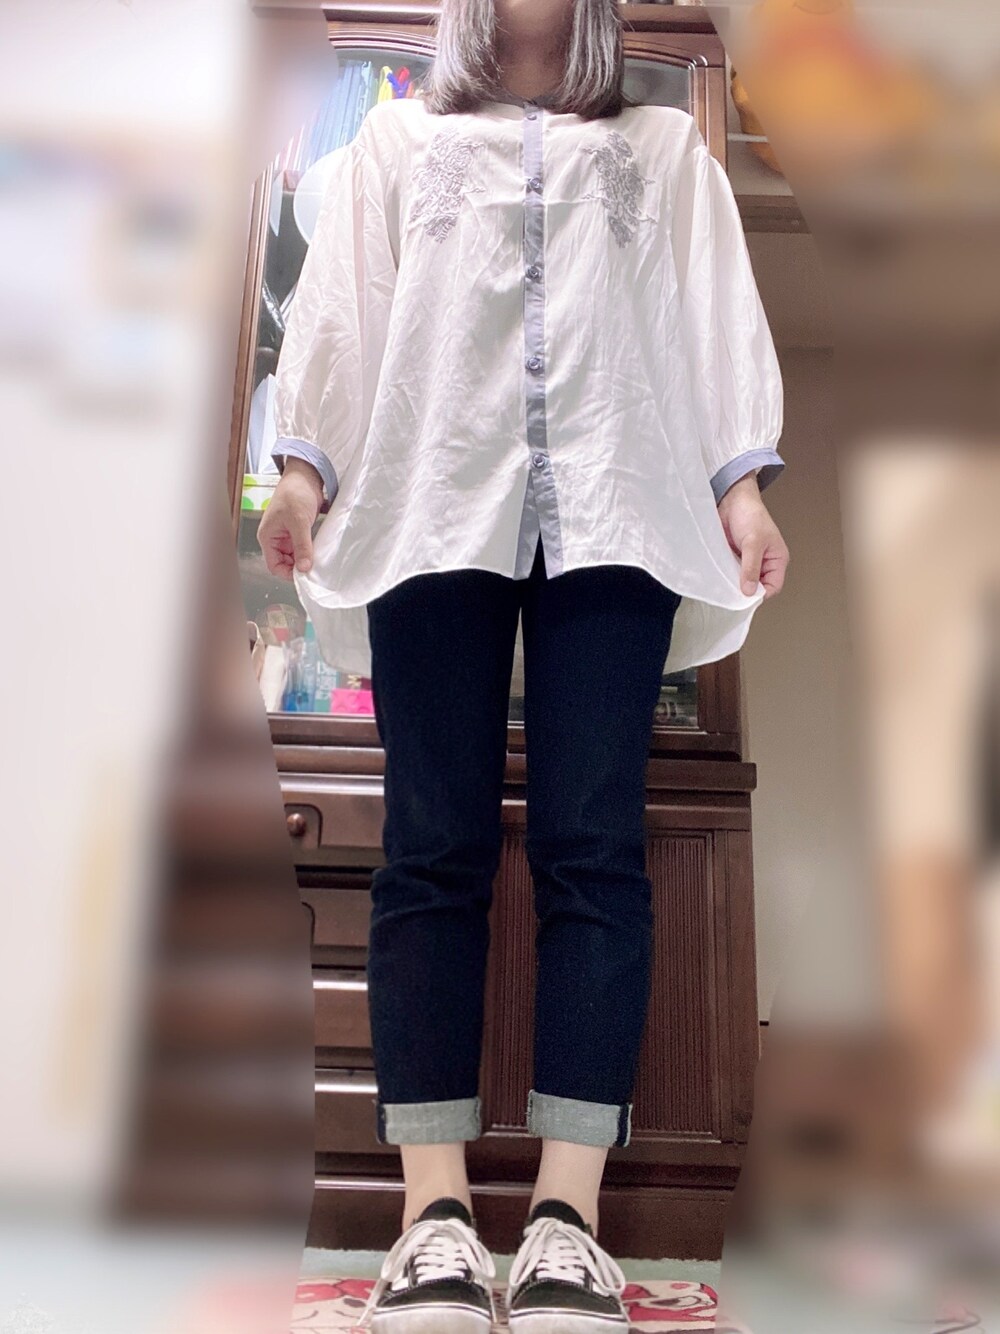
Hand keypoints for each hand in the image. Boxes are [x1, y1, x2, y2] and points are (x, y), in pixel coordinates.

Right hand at [257, 458, 324, 580]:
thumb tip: (304, 568)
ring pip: (295, 557)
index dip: (287, 573)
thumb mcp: (299, 521)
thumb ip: (301, 546)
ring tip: (317, 560)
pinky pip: (302, 548)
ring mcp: (287, 536)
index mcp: (268, 537)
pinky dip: (310, 552)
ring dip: (305, 559)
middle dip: (298, 567)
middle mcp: (275, 539)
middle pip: (284, 563)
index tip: (304, 575)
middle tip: (314, 569)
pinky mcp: (298, 532)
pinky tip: (319, 552)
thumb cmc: (295, 493)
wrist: (306, 476)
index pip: (274, 565)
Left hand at [716, 473, 788, 598]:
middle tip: (731, 592)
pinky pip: (729, 573)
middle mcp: (763, 563)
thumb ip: (751, 567)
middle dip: (745, 590)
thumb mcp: (753, 542)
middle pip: (756, 587)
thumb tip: (750, 590)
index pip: (773, 586)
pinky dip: (724, 576)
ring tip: (723, 583)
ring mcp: (747, 561)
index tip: (745, 596)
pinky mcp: (733, 558)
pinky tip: (717, 575)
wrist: (731, 499)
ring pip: (741, 581)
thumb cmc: (750, 514)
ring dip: (732, 583)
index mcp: (776, 559)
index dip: (761, 594)